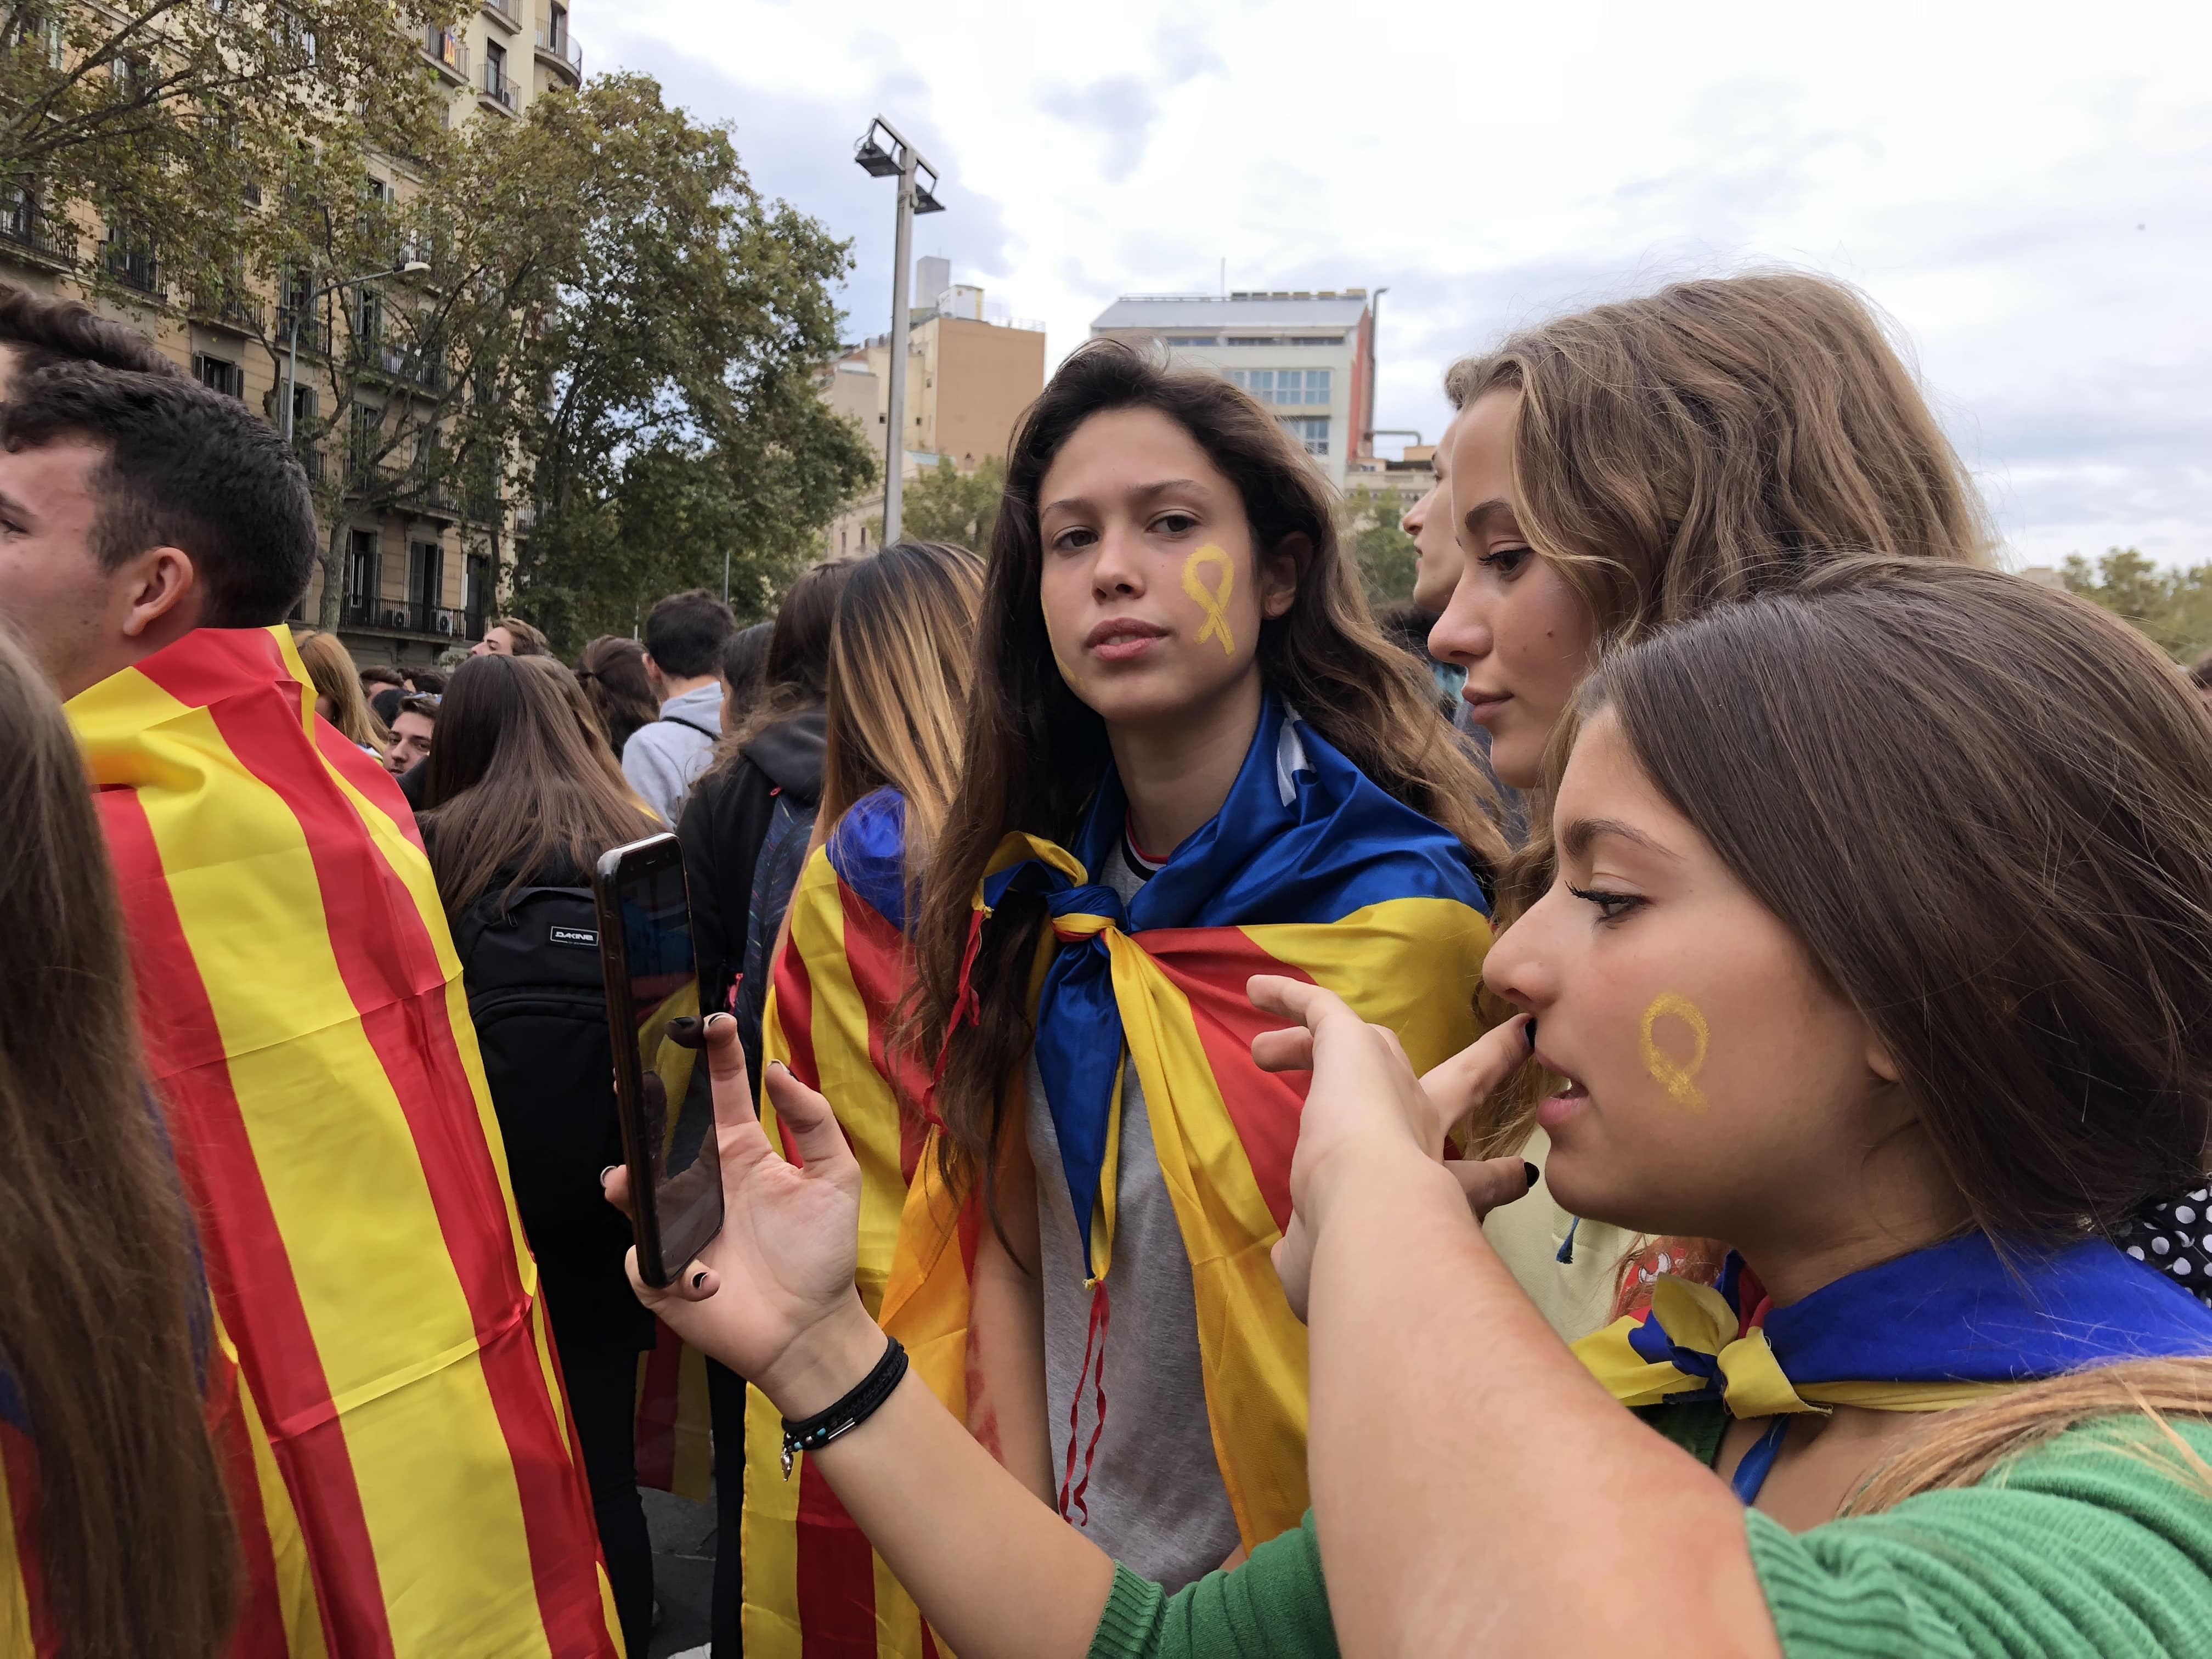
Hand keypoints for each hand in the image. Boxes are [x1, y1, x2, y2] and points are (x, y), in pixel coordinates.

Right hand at [603, 1012, 880, 1415]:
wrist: (811, 1329)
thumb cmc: (823, 1253)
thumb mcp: (835, 1178)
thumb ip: (813, 1121)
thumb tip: (778, 1068)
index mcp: (741, 1157)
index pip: (721, 1097)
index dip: (715, 1059)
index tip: (712, 1022)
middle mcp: (703, 1185)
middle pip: (662, 1140)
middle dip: (642, 1112)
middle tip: (632, 1087)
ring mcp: (680, 1229)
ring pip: (637, 1199)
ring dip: (628, 1188)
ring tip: (625, 1183)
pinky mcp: (664, 1276)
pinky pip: (642, 1261)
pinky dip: (661, 1266)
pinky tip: (702, 1277)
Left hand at [1249, 977, 1533, 1319]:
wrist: (1380, 1219)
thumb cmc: (1376, 1254)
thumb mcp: (1344, 1271)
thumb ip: (1318, 1263)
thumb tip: (1292, 1264)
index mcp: (1433, 1189)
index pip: (1470, 1180)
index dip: (1495, 1181)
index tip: (1516, 1177)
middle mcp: (1419, 1131)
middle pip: (1458, 1085)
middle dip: (1486, 1064)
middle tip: (1514, 1041)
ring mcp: (1389, 1084)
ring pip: (1370, 1046)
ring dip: (1328, 1041)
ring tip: (1270, 1047)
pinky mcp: (1352, 1046)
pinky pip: (1323, 1010)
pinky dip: (1291, 998)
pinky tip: (1257, 990)